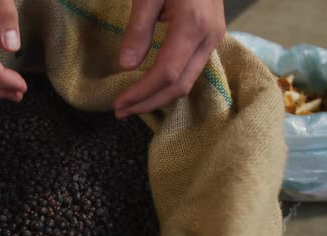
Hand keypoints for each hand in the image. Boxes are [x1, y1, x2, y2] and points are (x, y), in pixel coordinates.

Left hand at [114, 0, 225, 117]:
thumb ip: (138, 30)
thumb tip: (126, 66)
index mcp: (192, 25)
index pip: (166, 73)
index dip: (141, 92)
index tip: (118, 103)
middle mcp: (208, 37)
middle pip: (179, 86)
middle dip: (148, 103)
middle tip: (121, 112)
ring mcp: (214, 39)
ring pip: (188, 82)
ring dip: (158, 98)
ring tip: (132, 105)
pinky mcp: (211, 38)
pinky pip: (190, 71)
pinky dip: (169, 85)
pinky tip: (151, 89)